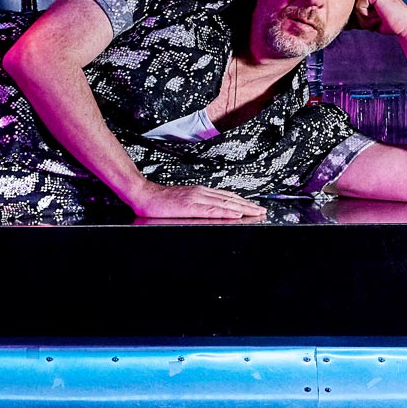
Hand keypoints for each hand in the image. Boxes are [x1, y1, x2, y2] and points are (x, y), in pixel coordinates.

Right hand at [125, 181, 267, 220]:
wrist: (144, 195)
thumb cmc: (159, 201)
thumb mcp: (182, 202)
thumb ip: (196, 205)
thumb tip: (210, 212)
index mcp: (200, 192)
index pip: (226, 197)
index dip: (242, 202)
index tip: (254, 207)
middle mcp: (201, 193)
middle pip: (230, 199)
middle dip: (248, 205)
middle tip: (262, 211)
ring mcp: (196, 198)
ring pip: (226, 203)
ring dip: (243, 208)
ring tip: (256, 213)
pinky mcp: (191, 206)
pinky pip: (213, 209)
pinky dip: (228, 211)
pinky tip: (236, 214)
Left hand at [350, 0, 406, 39]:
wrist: (404, 27)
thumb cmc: (385, 22)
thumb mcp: (364, 17)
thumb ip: (351, 14)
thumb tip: (334, 16)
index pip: (349, 0)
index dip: (357, 14)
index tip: (373, 16)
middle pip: (349, 2)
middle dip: (360, 16)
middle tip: (377, 17)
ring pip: (353, 5)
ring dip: (363, 17)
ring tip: (379, 15)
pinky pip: (358, 7)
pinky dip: (367, 17)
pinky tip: (380, 15)